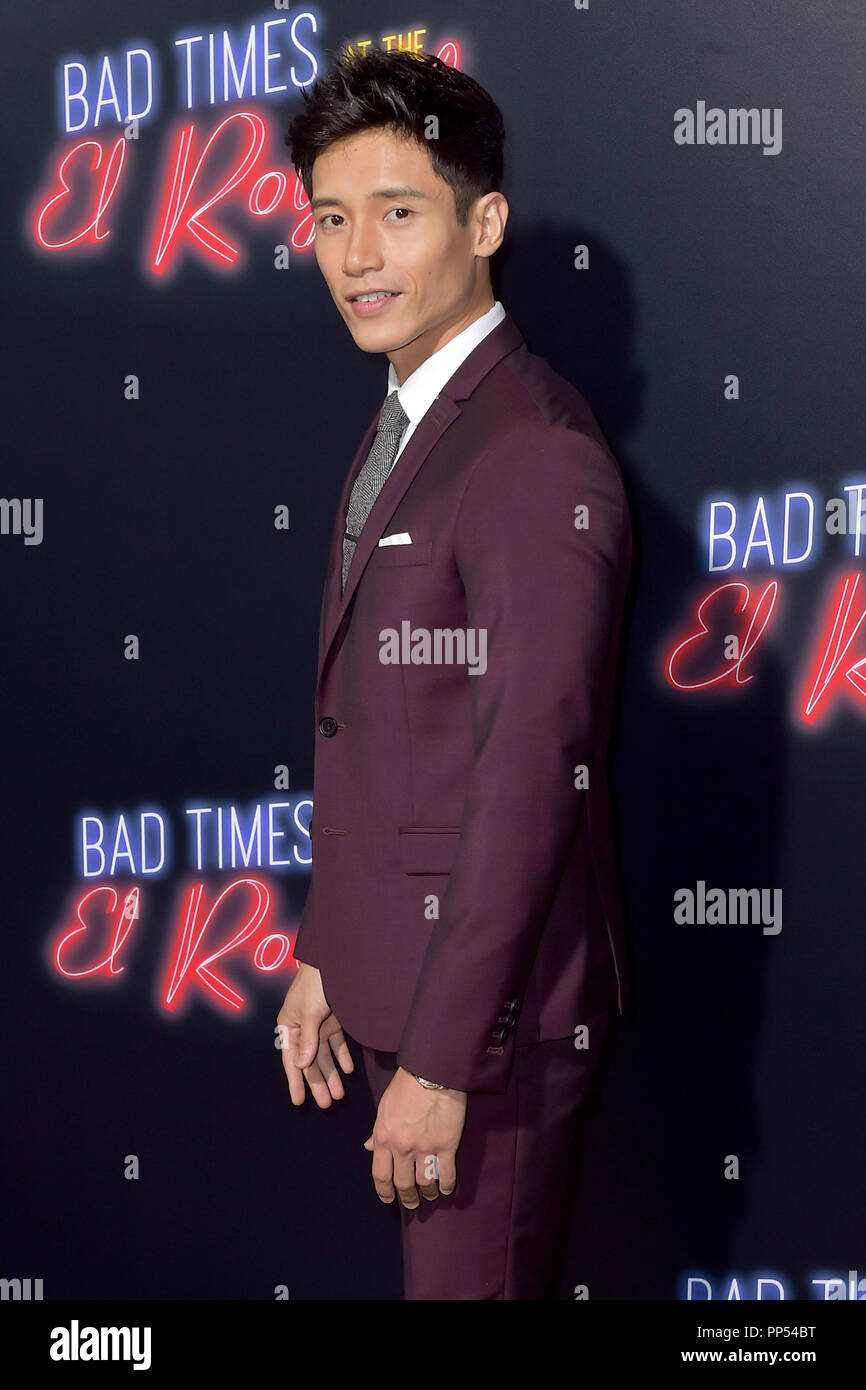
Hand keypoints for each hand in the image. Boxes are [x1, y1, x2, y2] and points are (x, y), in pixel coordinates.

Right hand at [276, 963, 353, 1107]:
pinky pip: (337, 1043)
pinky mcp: (334, 1020)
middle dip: (318, 1082)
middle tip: (327, 1104)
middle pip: (310, 1061)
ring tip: (340, 1094)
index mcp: (289, 1025)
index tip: (298, 1101)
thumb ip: (307, 1039)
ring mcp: (319, 1025)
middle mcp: (302, 1028)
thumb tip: (300, 1065)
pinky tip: (349, 1070)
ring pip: (324, 1056)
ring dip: (332, 1074)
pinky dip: (342, 1056)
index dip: (295, 1081)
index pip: (291, 1059)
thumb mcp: (310, 1012)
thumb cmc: (315, 984)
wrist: (335, 959)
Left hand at [363, 1066, 466, 1207]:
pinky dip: (446, 1185)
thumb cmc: (406, 1086)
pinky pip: (446, 1174)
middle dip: (407, 1197)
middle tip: (411, 1203)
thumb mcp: (384, 1107)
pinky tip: (446, 1188)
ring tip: (429, 1195)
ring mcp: (425, 1148)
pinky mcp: (447, 1145)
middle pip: (403, 1184)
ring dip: (426, 1193)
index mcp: (383, 1137)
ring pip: (424, 1183)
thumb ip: (376, 1131)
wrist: (433, 1071)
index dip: (384, 1192)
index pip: (380, 1175)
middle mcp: (402, 1147)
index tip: (388, 1198)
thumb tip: (368, 1147)